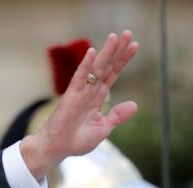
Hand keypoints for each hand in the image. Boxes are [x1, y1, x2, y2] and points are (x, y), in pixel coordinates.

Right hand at [21, 30, 138, 179]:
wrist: (58, 149)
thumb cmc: (76, 140)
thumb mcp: (103, 128)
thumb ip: (117, 116)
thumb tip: (134, 105)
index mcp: (98, 97)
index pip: (112, 74)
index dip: (123, 60)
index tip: (135, 45)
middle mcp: (90, 91)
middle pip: (106, 66)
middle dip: (117, 51)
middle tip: (129, 33)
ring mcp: (80, 92)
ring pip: (95, 68)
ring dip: (106, 53)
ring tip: (116, 37)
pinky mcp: (71, 96)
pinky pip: (79, 78)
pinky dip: (85, 65)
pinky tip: (92, 52)